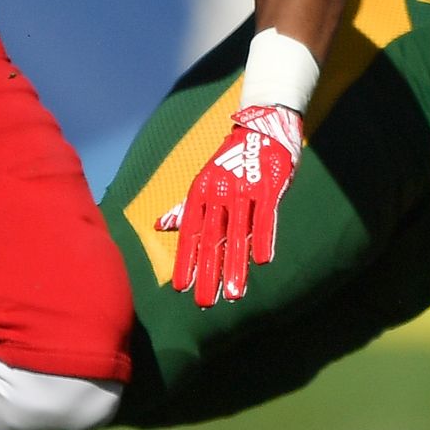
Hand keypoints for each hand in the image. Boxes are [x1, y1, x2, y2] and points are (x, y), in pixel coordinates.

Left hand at [159, 104, 301, 307]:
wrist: (262, 126)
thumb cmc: (233, 158)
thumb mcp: (205, 181)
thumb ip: (186, 207)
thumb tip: (160, 226)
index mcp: (201, 193)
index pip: (190, 233)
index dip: (186, 261)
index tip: (181, 288)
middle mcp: (219, 193)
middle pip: (211, 240)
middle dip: (208, 274)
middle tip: (205, 302)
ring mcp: (244, 190)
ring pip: (238, 235)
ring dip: (236, 266)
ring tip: (235, 294)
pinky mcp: (269, 187)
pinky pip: (266, 217)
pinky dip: (264, 238)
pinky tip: (262, 261)